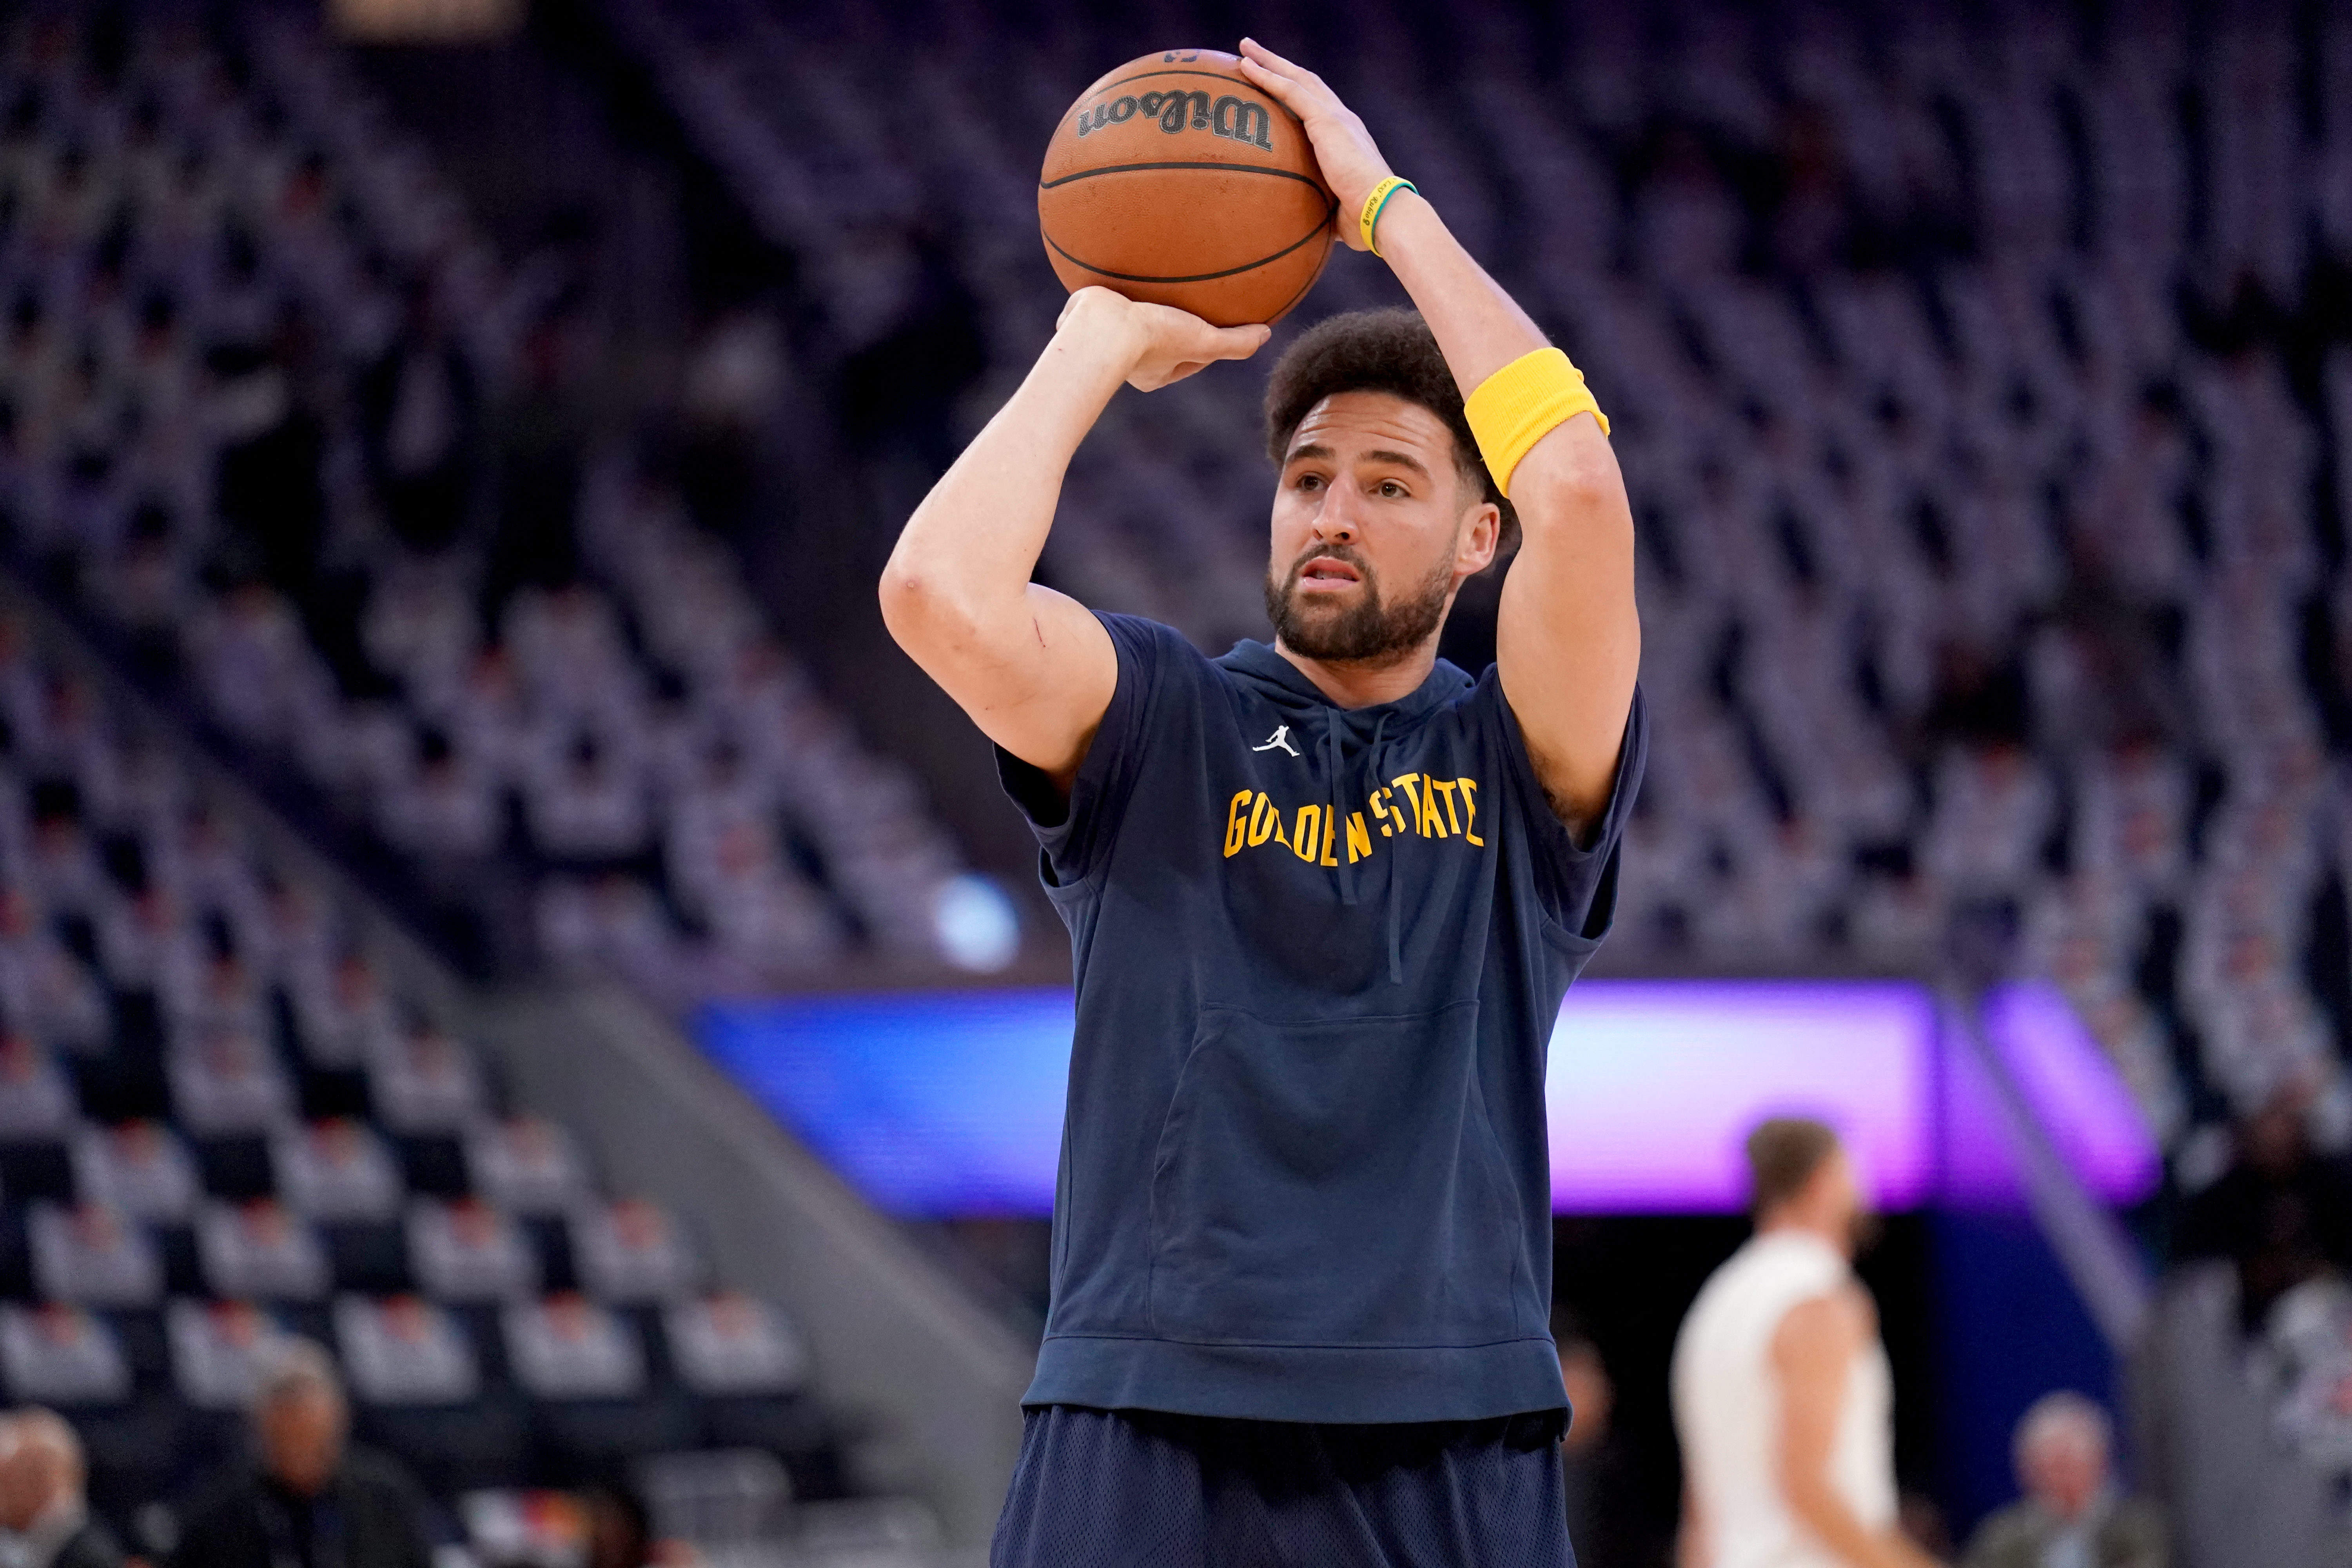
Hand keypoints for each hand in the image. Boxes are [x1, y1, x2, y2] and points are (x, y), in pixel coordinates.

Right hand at [1055, 286, 1270, 391]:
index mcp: (1152, 374)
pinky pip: (1108, 296)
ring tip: (1157, 278)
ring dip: (1144, 302)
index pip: (1189, 357)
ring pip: (1132, 317)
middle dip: (1174, 322)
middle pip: (1161, 338)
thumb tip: (1266, 335)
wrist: (1100, 324)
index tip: (1219, 325)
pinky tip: (1126, 260)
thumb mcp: (1203, 341)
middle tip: (1188, 302)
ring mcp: (1106, 336)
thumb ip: (1236, 343)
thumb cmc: (1153, 338)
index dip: (1207, 342)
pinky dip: (1118, 283)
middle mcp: (1129, 359)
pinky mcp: (1087, 313)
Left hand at [1236, 39, 1394, 247]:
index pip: (1317, 106)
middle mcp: (1342, 120)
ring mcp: (1336, 118)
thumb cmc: (1362, 222)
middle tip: (1252, 52)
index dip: (1295, 91)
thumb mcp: (1333, 211)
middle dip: (1279, 65)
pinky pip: (1290, 91)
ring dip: (1269, 62)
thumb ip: (1317, 208)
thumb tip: (1301, 228)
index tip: (1274, 83)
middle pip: (1306, 82)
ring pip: (1297, 78)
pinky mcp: (1327, 121)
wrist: (1382, 213)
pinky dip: (1268, 77)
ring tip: (1244, 48)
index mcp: (1345, 138)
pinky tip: (1246, 67)